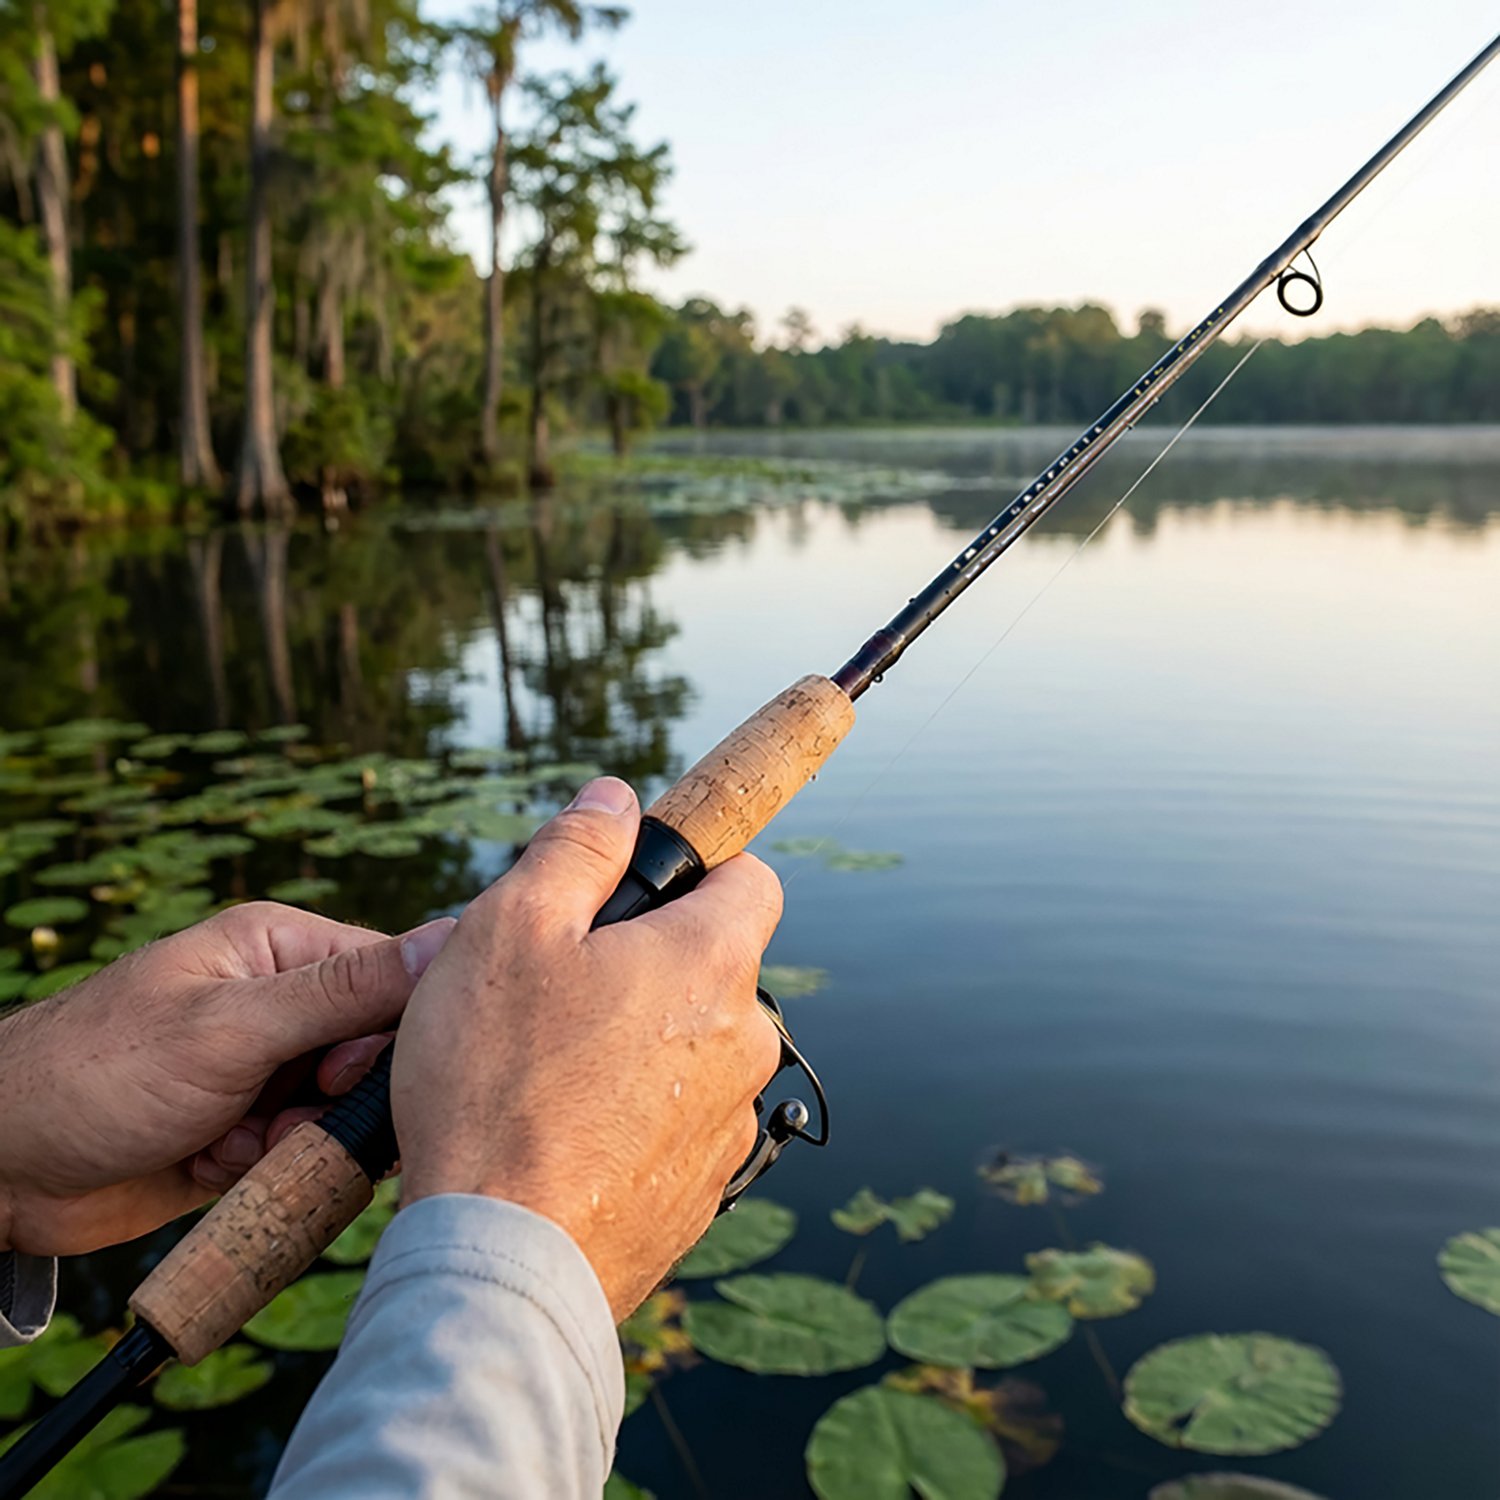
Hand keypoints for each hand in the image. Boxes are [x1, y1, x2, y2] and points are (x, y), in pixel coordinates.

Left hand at [0, 903, 452, 1256]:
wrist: (1, 1168)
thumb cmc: (100, 1072)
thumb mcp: (232, 1025)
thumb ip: (344, 991)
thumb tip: (449, 939)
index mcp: (281, 949)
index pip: (390, 973)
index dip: (393, 1028)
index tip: (350, 1072)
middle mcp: (281, 1005)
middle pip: (372, 1049)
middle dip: (338, 1094)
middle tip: (288, 1113)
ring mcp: (263, 1071)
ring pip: (342, 1110)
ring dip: (301, 1139)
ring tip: (242, 1144)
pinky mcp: (249, 1132)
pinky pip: (304, 1153)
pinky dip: (271, 1170)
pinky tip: (216, 1164)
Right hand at [394, 777, 783, 1320]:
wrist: (502, 1263)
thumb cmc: (497, 1084)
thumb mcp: (511, 929)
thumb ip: (577, 848)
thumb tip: (618, 798)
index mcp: (714, 963)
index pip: (751, 878)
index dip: (695, 869)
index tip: (631, 892)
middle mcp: (744, 1042)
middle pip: (713, 966)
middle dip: (647, 961)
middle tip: (555, 987)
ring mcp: (727, 1124)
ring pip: (691, 1048)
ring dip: (636, 1043)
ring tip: (544, 1071)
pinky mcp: (699, 1193)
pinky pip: (673, 1124)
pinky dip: (629, 1116)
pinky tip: (559, 1136)